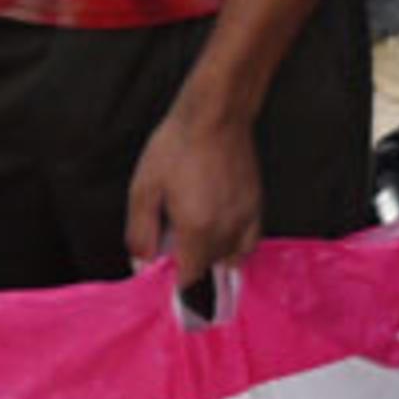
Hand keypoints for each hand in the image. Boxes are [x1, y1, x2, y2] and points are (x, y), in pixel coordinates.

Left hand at [124, 109, 261, 289]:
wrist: (215, 116)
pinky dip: (235, 248)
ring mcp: (245, 217)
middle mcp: (226, 228)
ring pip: (230, 257)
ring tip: (194, 240)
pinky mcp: (256, 205)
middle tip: (171, 249)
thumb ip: (141, 232)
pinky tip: (221, 237)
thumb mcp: (144, 188)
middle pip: (209, 268)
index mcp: (197, 228)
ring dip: (211, 257)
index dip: (175, 282)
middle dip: (190, 266)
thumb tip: (142, 264)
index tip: (163, 274)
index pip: (190, 277)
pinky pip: (250, 242)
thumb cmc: (177, 147)